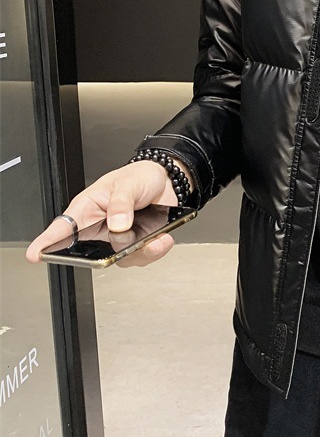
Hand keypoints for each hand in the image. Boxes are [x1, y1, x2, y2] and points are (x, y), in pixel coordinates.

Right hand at [25, 159, 190, 268]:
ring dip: (138, 253)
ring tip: (154, 240)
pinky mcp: (137, 244)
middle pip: (92, 252)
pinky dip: (154, 251)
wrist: (166, 181)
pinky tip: (162, 240)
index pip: (63, 228)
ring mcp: (119, 238)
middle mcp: (100, 228)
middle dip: (108, 255)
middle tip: (123, 247)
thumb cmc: (138, 177)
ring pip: (119, 259)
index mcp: (88, 209)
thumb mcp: (127, 183)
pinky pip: (141, 257)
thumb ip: (121, 203)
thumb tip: (117, 224)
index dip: (47, 242)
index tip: (36, 254)